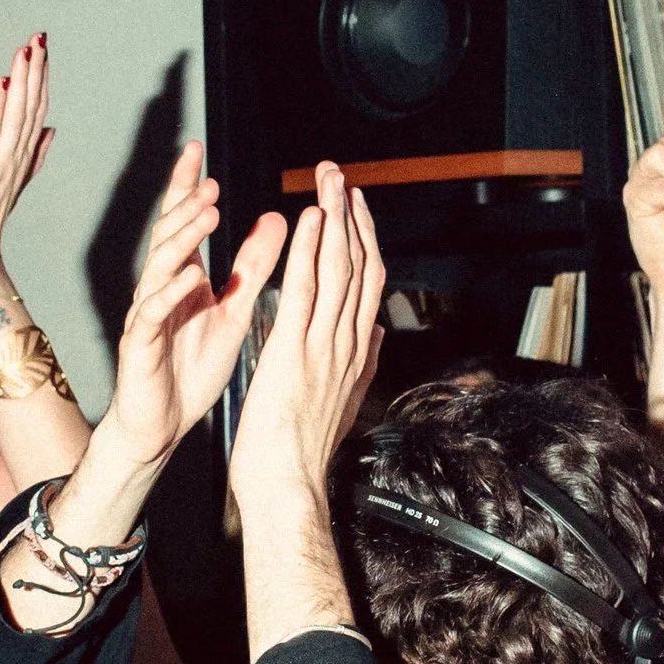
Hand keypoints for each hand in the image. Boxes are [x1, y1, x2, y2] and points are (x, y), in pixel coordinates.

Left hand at [0, 36, 52, 305]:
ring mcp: (1, 162)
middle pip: (31, 106)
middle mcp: (17, 155)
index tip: (43, 50)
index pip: (37, 110)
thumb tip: (51, 130)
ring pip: (17, 114)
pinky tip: (2, 83)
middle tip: (39, 37)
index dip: (41, 79)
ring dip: (22, 81)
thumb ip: (34, 154)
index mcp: (23, 155)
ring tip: (26, 50)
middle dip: (36, 71)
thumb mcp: (14, 181)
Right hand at [104, 144, 286, 476]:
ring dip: (183, 237)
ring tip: (206, 211)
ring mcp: (145, 314)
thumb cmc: (191, 369)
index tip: (196, 150)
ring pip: (158, 266)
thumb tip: (276, 219)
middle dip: (187, 204)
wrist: (161, 424)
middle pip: (168, 235)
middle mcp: (159, 288)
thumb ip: (251, 267)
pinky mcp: (139, 344)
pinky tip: (190, 275)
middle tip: (209, 180)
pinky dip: (171, 292)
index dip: (186, 186)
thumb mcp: (232, 311)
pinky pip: (151, 312)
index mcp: (183, 278)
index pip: (182, 221)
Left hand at [226, 168, 384, 511]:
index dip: (363, 239)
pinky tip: (310, 220)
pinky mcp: (295, 352)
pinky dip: (310, 252)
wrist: (288, 487)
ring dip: (334, 220)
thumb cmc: (300, 453)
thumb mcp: (341, 401)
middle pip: (358, 266)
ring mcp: (324, 347)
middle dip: (351, 215)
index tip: (355, 207)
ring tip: (329, 181)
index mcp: (354, 353)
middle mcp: (346, 344)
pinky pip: (305, 292)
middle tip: (341, 175)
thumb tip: (374, 335)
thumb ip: (361, 362)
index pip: (366, 283)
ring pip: (338, 270)